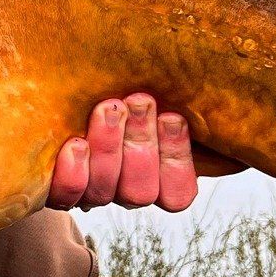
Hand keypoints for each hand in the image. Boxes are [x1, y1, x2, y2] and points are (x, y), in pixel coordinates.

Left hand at [46, 93, 240, 212]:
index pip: (176, 192)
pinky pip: (66, 196)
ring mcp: (87, 192)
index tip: (172, 116)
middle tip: (139, 100)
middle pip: (140, 191)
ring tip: (108, 108)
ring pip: (105, 190)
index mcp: (154, 176)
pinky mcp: (51, 188)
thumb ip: (180, 93)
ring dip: (110, 146)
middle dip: (142, 142)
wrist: (47, 89)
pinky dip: (74, 172)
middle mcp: (122, 190)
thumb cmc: (114, 83)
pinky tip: (75, 143)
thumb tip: (228, 79)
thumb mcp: (149, 87)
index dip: (177, 159)